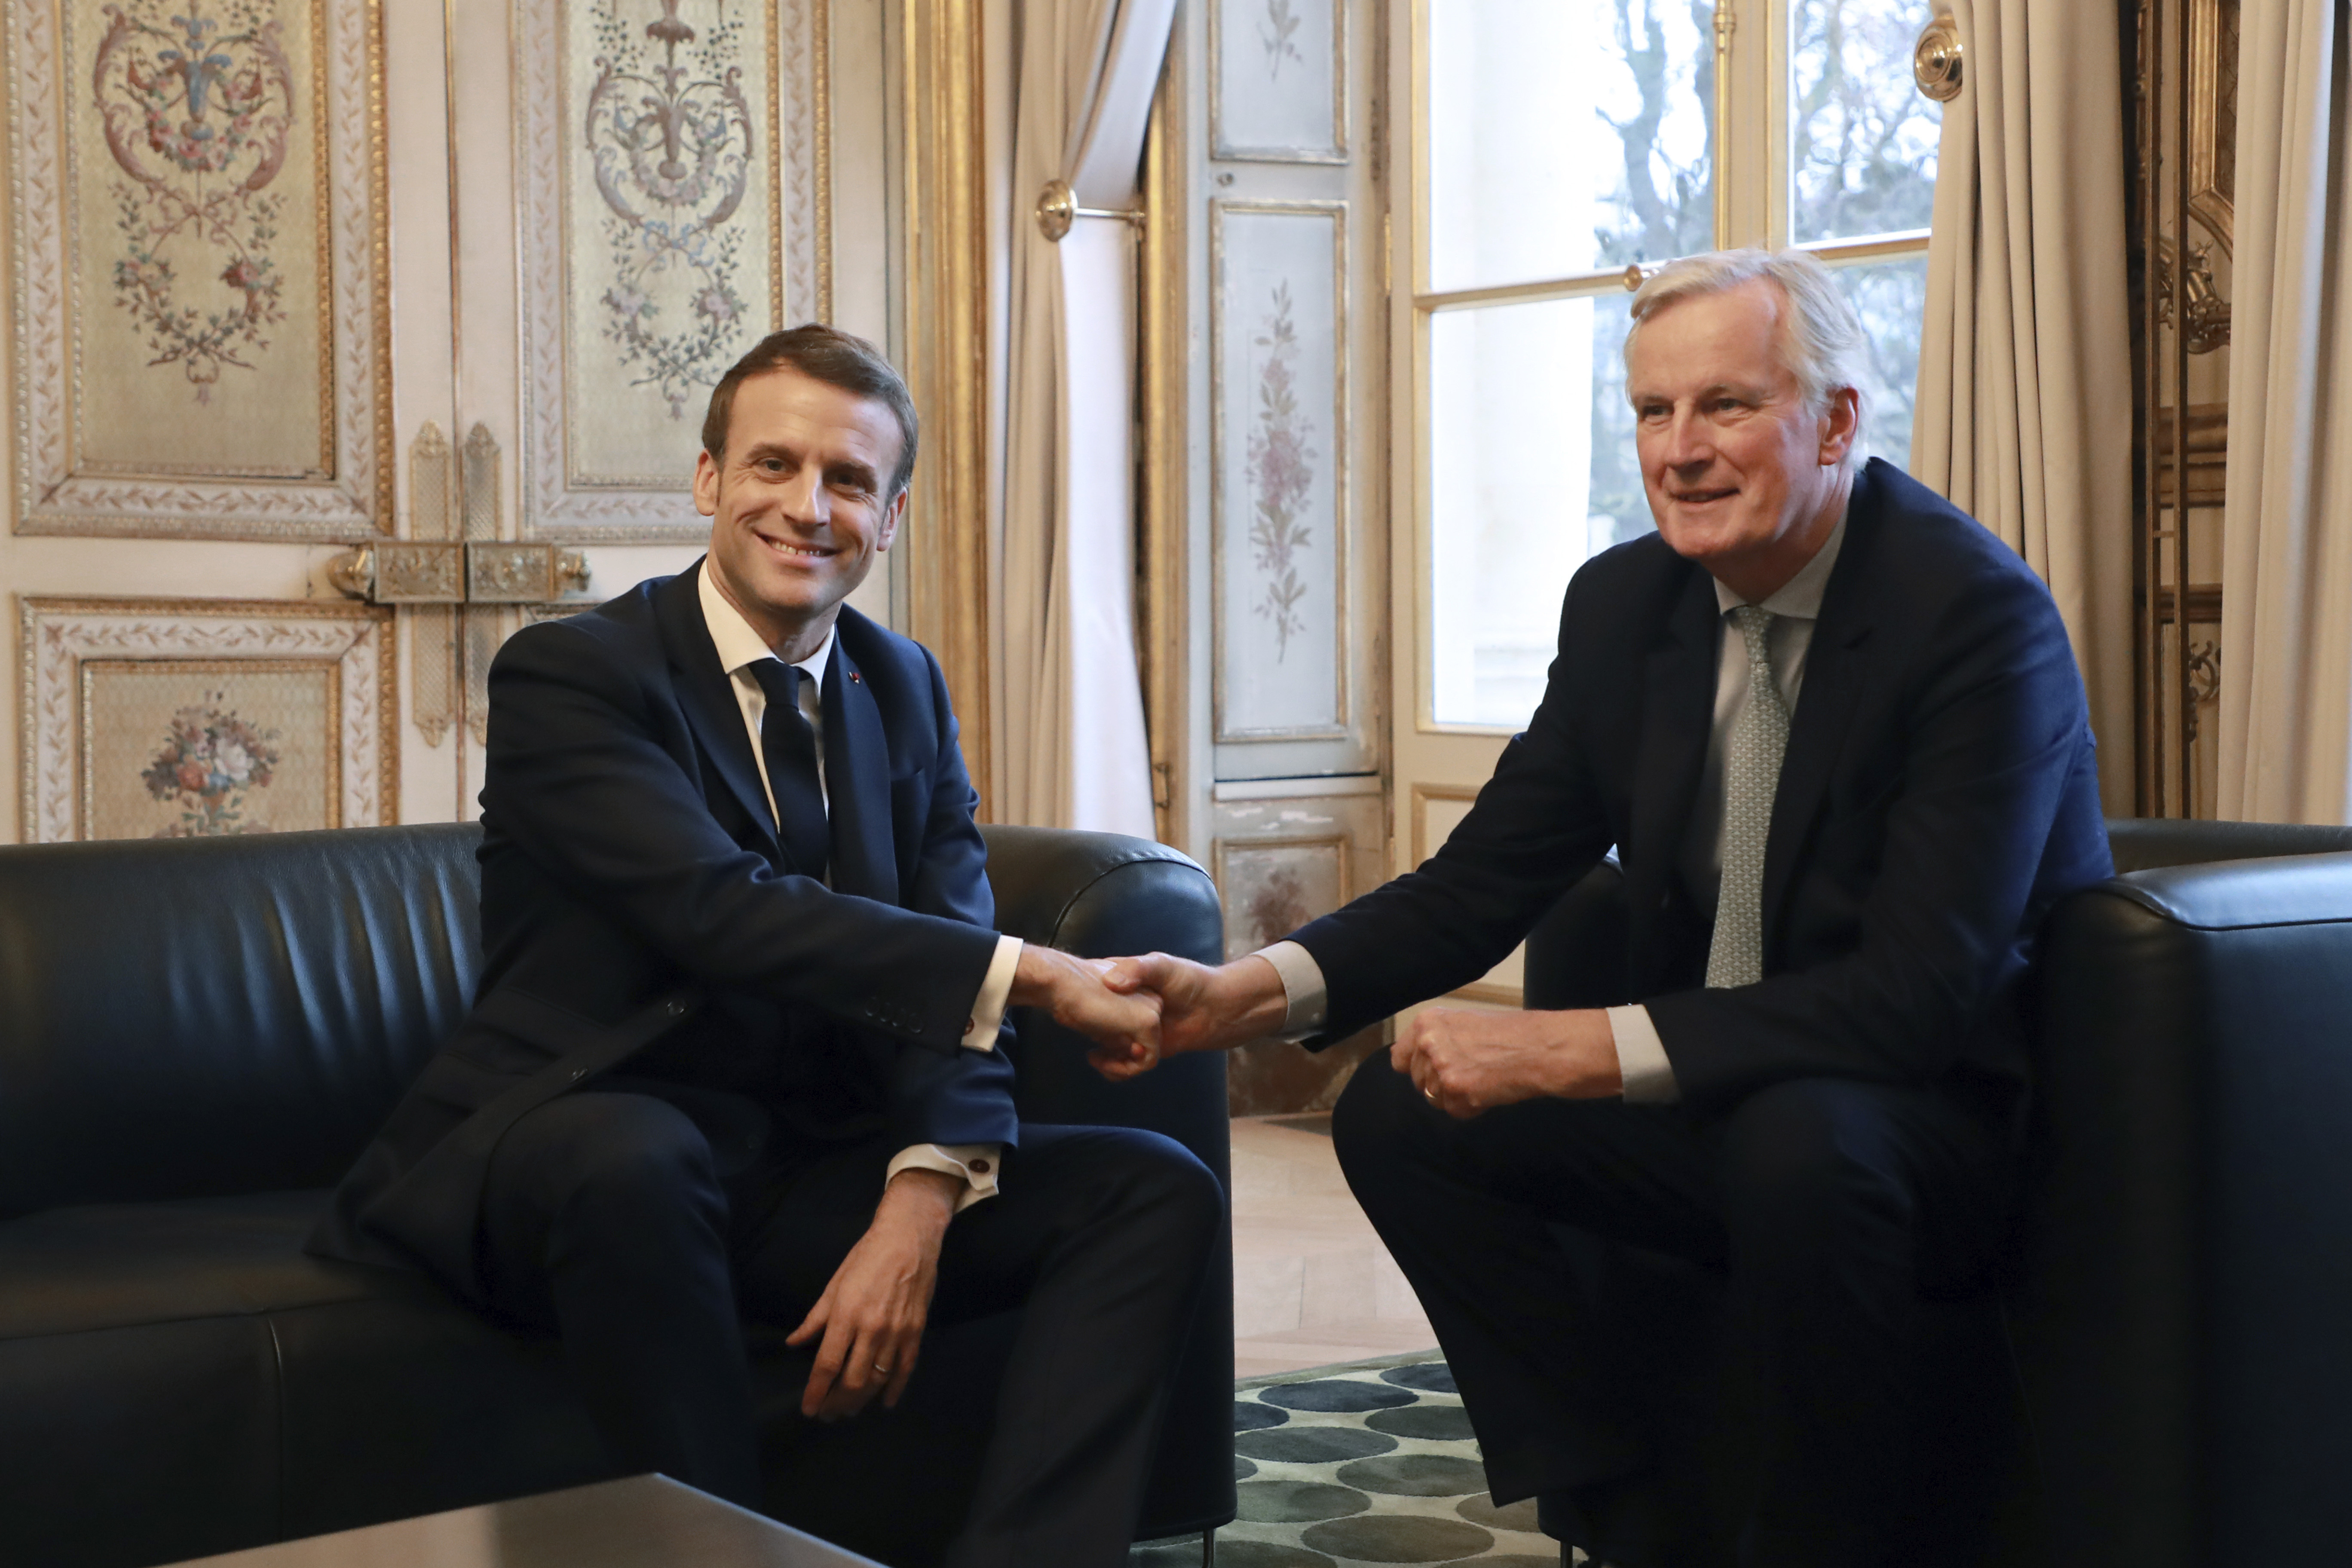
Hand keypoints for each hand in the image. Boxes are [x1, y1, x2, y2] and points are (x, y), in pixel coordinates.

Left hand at [784, 1167, 957, 1419]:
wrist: (909, 1238)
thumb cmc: (866, 1257)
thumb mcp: (834, 1284)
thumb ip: (815, 1319)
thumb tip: (794, 1343)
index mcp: (846, 1315)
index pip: (827, 1365)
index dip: (816, 1392)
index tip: (808, 1409)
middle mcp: (871, 1329)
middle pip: (852, 1380)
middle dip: (836, 1403)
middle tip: (826, 1414)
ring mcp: (897, 1333)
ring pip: (877, 1379)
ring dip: (860, 1401)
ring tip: (847, 1411)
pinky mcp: (916, 1332)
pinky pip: (905, 1369)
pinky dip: (895, 1390)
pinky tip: (885, 1403)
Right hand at [1009, 945, 1162, 1074]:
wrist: (1063, 981)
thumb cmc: (1073, 996)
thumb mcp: (1101, 1018)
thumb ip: (1118, 1033)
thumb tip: (1134, 1053)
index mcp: (1140, 998)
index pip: (1139, 1036)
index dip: (1116, 1051)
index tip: (1095, 1050)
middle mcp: (1151, 1000)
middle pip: (1143, 1047)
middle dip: (1118, 1060)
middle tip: (1094, 1057)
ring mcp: (1153, 1010)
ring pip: (1146, 1056)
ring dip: (1119, 1067)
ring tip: (1095, 1059)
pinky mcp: (1148, 1022)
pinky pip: (1147, 1061)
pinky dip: (1123, 1070)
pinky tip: (1098, 1059)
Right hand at [1091, 953, 1290, 1080]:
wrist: (1220, 1005)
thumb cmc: (1191, 981)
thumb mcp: (1159, 966)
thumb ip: (1136, 970)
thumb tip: (1112, 984)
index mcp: (1133, 991)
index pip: (1098, 1004)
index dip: (1084, 1014)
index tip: (1071, 1016)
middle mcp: (1135, 1012)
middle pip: (1105, 1033)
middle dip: (1095, 1041)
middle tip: (1087, 1046)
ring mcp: (1143, 1032)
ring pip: (1117, 1052)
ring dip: (1108, 1060)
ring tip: (1096, 1057)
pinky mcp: (1156, 1049)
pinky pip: (1135, 1065)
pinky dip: (1123, 1068)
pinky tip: (1111, 1061)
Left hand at [1392, 1007, 1619, 1117]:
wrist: (1540, 1047)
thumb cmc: (1509, 1033)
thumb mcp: (1462, 1023)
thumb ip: (1433, 1040)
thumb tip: (1400, 1059)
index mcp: (1428, 1023)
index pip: (1398, 1057)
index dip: (1416, 1067)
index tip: (1433, 1069)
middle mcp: (1428, 1043)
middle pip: (1417, 1081)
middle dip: (1440, 1083)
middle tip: (1472, 1072)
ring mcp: (1441, 1068)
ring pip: (1434, 1099)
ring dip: (1456, 1096)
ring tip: (1483, 1079)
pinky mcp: (1457, 1091)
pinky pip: (1454, 1111)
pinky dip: (1471, 1108)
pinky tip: (1489, 1090)